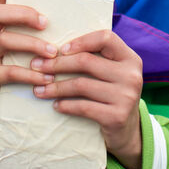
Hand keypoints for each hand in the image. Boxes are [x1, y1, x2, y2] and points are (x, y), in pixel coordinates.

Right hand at [0, 0, 57, 131]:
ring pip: (4, 41)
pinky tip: (46, 76)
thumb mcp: (26, 43)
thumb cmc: (21, 65)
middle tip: (45, 23)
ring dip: (32, 45)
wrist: (7, 105)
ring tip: (54, 54)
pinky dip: (30, 73)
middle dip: (22, 14)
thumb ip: (33, 22)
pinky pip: (8, 71)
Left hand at [31, 31, 143, 168]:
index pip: (106, 38)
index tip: (61, 49)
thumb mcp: (112, 72)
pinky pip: (83, 107)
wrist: (128, 130)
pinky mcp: (116, 116)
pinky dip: (65, 105)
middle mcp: (131, 75)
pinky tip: (55, 105)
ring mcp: (126, 97)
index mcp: (130, 58)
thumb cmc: (112, 94)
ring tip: (39, 89)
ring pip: (81, 84)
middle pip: (86, 61)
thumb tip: (54, 48)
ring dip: (55, 87)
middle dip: (57, 64)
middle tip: (36, 66)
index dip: (81, 41)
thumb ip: (97, 57)